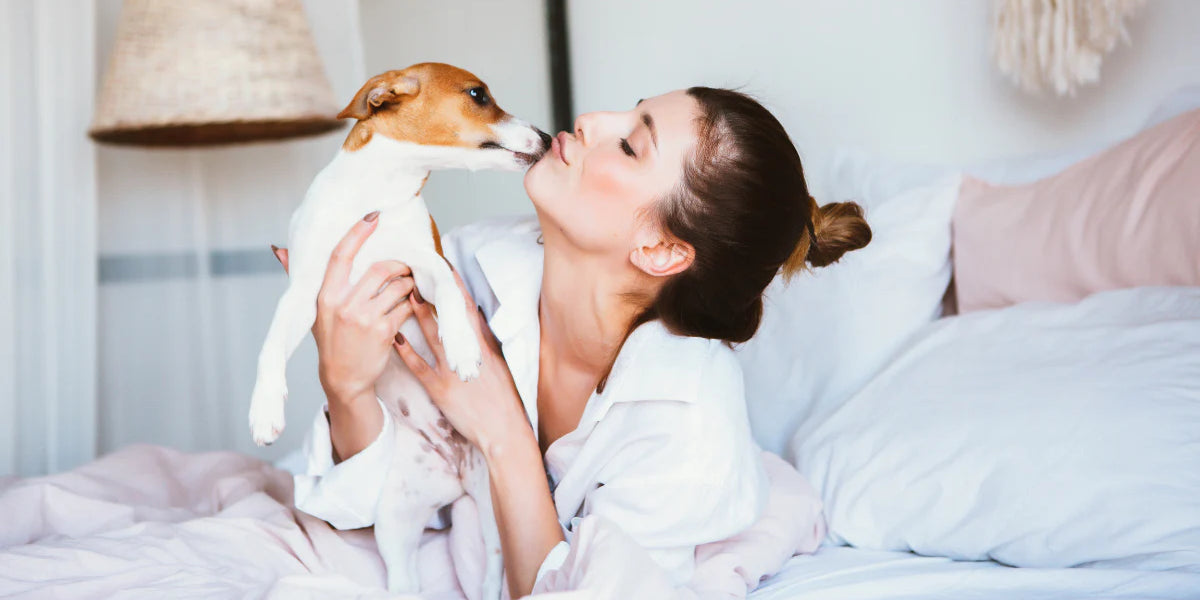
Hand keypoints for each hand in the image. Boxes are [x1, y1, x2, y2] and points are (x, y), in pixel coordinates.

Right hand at [272, 214, 414, 403]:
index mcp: (325, 295)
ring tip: (408, 284)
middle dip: (398, 264)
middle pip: (380, 269)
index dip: (357, 233)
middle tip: (404, 265)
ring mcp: (365, 319)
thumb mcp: (312, 311)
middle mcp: (344, 305)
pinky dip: (412, 303)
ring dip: (408, 283)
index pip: (341, 255)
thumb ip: (300, 279)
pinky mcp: (384, 332)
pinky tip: (410, 304)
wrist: (343, 379)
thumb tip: (281, 250)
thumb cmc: (330, 340)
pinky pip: (406, 307)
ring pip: (398, 287)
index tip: (373, 217)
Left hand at [391, 269, 531, 454]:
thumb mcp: (500, 366)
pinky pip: (420, 367)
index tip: (445, 268)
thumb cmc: (505, 400)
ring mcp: (453, 370)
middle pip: (448, 317)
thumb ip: (486, 345)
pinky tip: (395, 338)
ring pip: (433, 335)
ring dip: (418, 314)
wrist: (505, 430)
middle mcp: (468, 354)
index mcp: (484, 347)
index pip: (468, 310)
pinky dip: (407, 352)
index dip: (456, 288)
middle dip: (433, 293)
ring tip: (405, 293)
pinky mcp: (441, 389)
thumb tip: (477, 322)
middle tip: (418, 272)